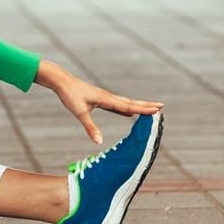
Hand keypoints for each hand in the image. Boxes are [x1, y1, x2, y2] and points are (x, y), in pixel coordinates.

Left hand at [34, 60, 163, 144]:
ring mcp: (105, 98)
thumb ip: (90, 127)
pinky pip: (117, 105)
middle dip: (146, 105)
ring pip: (125, 103)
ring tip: (150, 109)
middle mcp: (108, 97)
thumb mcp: (79, 112)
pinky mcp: (100, 99)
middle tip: (161, 107)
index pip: (128, 106)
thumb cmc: (70, 95)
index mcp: (106, 99)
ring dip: (138, 106)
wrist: (62, 81)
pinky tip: (129, 113)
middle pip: (131, 102)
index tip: (158, 109)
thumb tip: (98, 142)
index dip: (143, 109)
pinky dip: (125, 109)